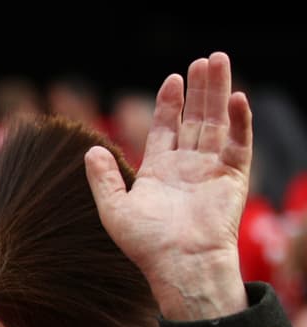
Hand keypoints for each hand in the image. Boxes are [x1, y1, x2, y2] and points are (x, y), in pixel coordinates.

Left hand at [85, 52, 251, 320]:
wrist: (179, 265)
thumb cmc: (146, 244)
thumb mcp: (114, 209)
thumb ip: (103, 178)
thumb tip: (90, 150)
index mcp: (160, 172)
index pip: (165, 129)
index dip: (168, 104)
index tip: (172, 80)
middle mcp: (187, 167)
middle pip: (195, 119)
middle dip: (198, 90)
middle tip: (203, 60)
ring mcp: (211, 170)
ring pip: (217, 122)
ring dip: (217, 92)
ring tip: (219, 61)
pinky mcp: (233, 177)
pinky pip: (239, 143)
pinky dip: (239, 120)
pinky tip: (235, 97)